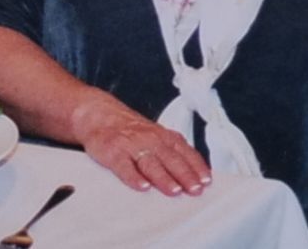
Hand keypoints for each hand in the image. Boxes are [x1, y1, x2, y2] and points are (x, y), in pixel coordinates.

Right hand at [70, 91, 210, 195]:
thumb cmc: (133, 131)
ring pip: (151, 163)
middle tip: (195, 189)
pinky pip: (125, 166)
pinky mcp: (113, 152)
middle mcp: (151, 139)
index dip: (197, 167)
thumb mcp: (156, 136)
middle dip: (185, 175)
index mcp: (164, 136)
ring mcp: (132, 145)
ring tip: (174, 191)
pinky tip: (142, 187)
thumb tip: (192, 173)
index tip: (206, 181)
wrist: (100, 116)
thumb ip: (172, 151)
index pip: (185, 152)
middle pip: (171, 159)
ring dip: (164, 178)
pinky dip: (134, 177)